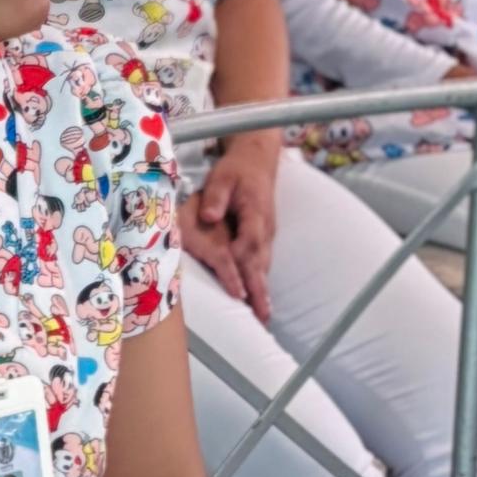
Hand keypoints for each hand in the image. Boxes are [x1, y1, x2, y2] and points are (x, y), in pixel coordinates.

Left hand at [182, 138, 283, 313]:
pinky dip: (261, 280)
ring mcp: (267, 234)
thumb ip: (215, 197)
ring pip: (264, 265)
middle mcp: (264, 228)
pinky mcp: (264, 237)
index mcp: (254, 214)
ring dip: (264, 290)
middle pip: (261, 263)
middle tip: (262, 316)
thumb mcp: (222, 177)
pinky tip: (260, 298)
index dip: (243, 266)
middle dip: (260, 290)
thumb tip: (209, 218)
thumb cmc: (236, 169)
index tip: (239, 287)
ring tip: (263, 316)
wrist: (257, 159)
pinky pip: (263, 261)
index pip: (249, 244)